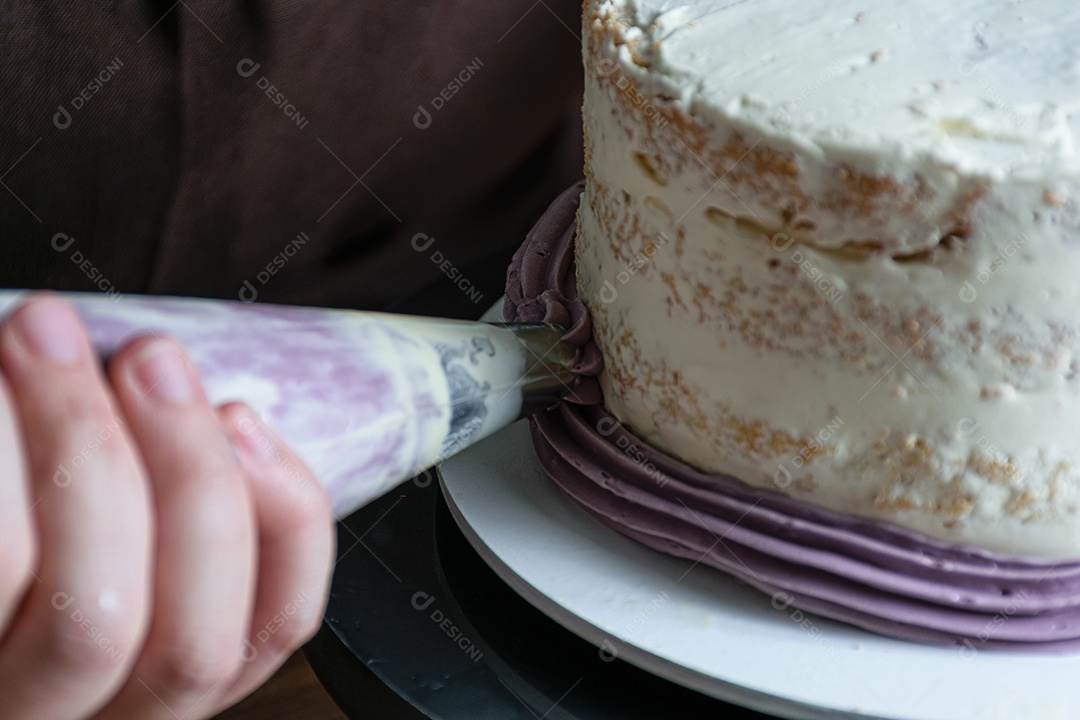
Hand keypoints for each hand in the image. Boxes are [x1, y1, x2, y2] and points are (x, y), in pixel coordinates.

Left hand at [0, 294, 334, 719]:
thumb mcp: (89, 531)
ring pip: (93, 614)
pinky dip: (1, 461)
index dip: (288, 518)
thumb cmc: (4, 528)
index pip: (272, 626)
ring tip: (42, 337)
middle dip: (188, 470)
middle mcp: (88, 718)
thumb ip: (146, 491)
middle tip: (150, 355)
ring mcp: (10, 708)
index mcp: (153, 679)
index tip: (243, 414)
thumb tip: (180, 394)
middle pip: (191, 637)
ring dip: (86, 445)